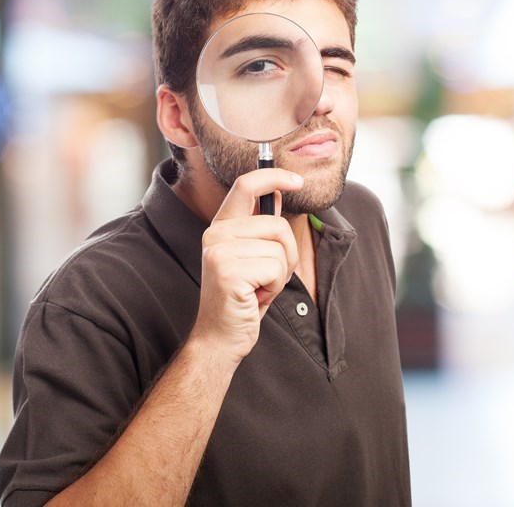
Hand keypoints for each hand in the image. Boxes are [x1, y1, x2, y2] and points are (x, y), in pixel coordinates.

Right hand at [190, 168, 303, 365]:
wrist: (221, 337)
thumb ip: (262, 227)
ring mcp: (219, 252)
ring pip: (280, 249)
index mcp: (221, 226)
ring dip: (280, 274)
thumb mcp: (254, 256)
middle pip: (277, 226)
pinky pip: (276, 268)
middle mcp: (216, 234)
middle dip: (287, 255)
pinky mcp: (228, 271)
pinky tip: (256, 297)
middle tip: (268, 278)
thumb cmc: (243, 297)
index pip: (245, 185)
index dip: (274, 176)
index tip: (298, 181)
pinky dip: (275, 287)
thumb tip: (279, 193)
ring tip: (259, 288)